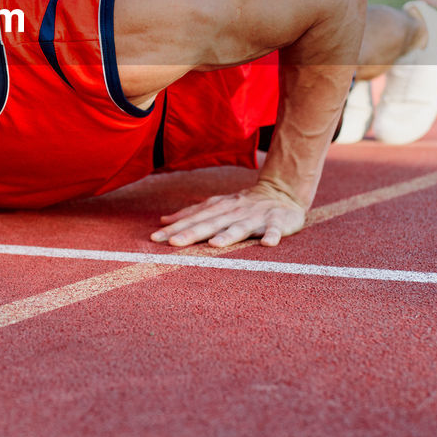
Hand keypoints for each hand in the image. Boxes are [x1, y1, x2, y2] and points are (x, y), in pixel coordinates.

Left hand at [150, 181, 306, 247]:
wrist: (281, 192)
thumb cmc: (243, 204)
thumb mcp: (216, 206)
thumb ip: (192, 213)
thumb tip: (163, 221)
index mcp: (219, 209)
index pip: (193, 219)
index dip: (175, 228)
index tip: (155, 238)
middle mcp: (234, 212)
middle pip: (211, 224)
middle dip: (192, 233)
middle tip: (173, 243)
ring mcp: (256, 217)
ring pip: (240, 227)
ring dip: (228, 235)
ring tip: (215, 244)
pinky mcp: (277, 222)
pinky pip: (275, 230)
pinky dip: (272, 235)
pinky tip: (268, 244)